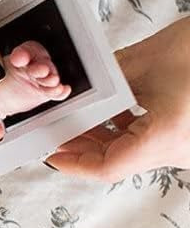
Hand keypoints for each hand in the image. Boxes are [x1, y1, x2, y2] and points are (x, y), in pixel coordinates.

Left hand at [45, 17, 189, 180]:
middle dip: (84, 146)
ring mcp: (187, 146)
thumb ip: (108, 78)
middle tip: (59, 131)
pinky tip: (113, 110)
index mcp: (166, 138)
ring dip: (105, 137)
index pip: (108, 167)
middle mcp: (179, 150)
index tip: (52, 154)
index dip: (74, 163)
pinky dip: (129, 129)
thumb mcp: (147, 60)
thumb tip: (81, 87)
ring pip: (135, 151)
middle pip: (119, 160)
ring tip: (81, 117)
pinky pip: (153, 140)